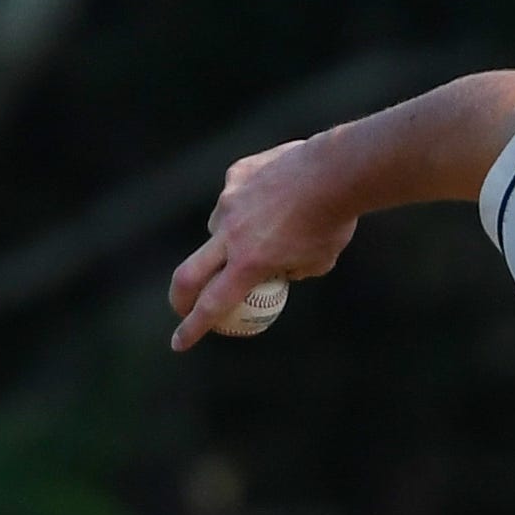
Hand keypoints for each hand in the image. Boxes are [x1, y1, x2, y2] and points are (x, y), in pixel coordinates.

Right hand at [171, 134, 360, 349]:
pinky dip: (248, 202)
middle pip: (189, 273)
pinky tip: (273, 195)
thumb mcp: (319, 261)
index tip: (179, 342)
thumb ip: (293, 270)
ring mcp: (229, 201)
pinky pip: (234, 195)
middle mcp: (231, 234)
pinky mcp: (235, 175)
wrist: (335, 172)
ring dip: (228, 238)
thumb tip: (281, 270)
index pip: (212, 305)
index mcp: (250, 263)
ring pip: (216, 227)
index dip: (192, 327)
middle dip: (180, 296)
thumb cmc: (332, 223)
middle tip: (182, 305)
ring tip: (264, 227)